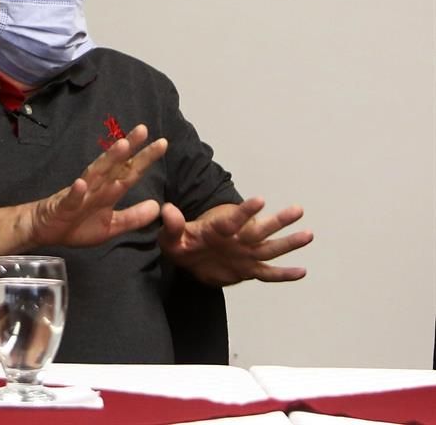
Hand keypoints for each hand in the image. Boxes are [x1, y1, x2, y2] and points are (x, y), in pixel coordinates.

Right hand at [28, 124, 167, 247]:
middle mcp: (96, 187)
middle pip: (115, 165)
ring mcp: (80, 194)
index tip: (162, 143)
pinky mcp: (64, 206)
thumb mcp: (112, 226)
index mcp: (109, 191)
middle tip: (143, 129)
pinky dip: (76, 191)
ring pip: (96, 174)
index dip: (145, 158)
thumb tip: (157, 206)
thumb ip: (134, 217)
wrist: (45, 230)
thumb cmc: (78, 225)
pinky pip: (71, 199)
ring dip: (108, 160)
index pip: (130, 172)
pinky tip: (81, 184)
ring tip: (122, 146)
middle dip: (129, 148)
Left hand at [159, 197, 312, 285]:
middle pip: (260, 231)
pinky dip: (284, 274)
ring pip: (269, 249)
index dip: (245, 211)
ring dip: (288, 243)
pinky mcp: (247, 270)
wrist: (188, 258)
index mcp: (219, 230)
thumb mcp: (171, 235)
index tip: (260, 200)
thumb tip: (167, 209)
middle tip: (298, 209)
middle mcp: (237, 240)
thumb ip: (172, 224)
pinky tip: (302, 272)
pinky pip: (268, 273)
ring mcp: (245, 255)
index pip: (233, 220)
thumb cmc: (181, 242)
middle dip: (278, 221)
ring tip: (308, 234)